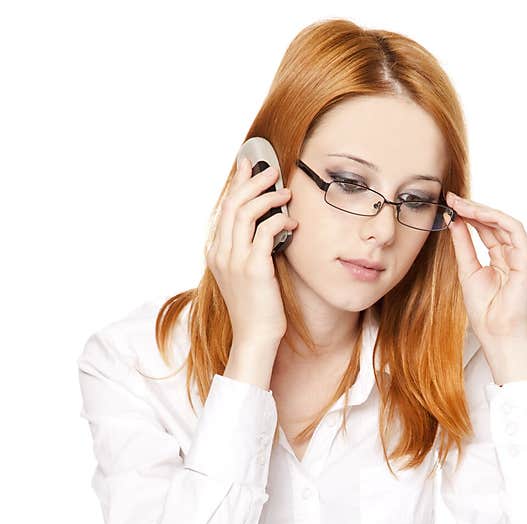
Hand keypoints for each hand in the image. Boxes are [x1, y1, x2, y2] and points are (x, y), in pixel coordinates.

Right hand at [207, 157, 296, 345]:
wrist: (256, 336)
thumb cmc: (257, 307)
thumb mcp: (247, 274)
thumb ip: (250, 249)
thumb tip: (267, 225)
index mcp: (216, 252)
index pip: (225, 208)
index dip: (238, 183)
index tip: (248, 165)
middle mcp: (221, 253)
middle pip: (233, 204)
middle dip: (253, 181)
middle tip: (271, 170)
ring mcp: (235, 260)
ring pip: (246, 213)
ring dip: (268, 197)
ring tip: (286, 192)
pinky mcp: (254, 269)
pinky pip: (266, 232)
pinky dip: (280, 221)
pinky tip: (292, 222)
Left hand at [446, 192, 526, 383]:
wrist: (497, 333)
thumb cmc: (485, 311)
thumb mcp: (467, 271)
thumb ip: (463, 245)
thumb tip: (454, 221)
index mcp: (500, 258)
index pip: (484, 229)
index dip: (467, 215)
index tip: (448, 205)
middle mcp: (513, 254)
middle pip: (493, 223)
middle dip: (472, 208)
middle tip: (451, 198)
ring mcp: (522, 256)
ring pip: (503, 222)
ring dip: (481, 210)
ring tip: (460, 204)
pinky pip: (514, 230)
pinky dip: (495, 218)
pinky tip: (476, 213)